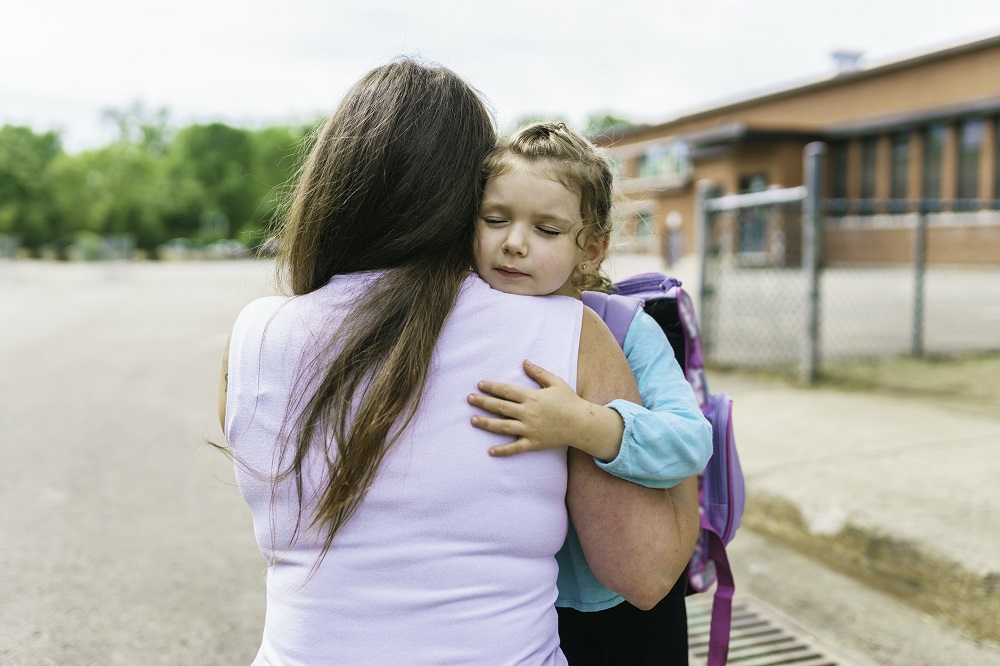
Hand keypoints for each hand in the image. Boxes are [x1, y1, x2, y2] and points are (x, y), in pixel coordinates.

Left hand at [468, 359, 623, 459]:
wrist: (582, 424)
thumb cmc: (569, 401)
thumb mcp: (555, 382)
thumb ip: (538, 372)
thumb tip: (524, 362)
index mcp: (532, 397)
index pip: (507, 391)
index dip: (492, 387)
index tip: (479, 384)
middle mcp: (528, 413)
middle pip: (500, 407)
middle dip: (483, 402)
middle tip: (469, 398)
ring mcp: (530, 429)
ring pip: (503, 427)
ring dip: (486, 423)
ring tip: (473, 420)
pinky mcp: (534, 442)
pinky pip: (515, 448)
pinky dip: (503, 451)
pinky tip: (490, 451)